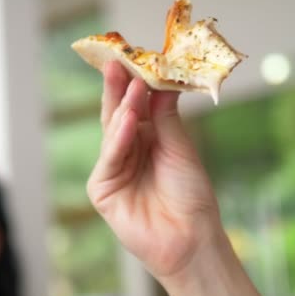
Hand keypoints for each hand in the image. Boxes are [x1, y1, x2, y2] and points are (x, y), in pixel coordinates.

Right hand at [87, 61, 269, 295]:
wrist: (192, 238)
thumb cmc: (191, 195)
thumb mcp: (180, 148)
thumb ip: (164, 117)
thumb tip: (160, 81)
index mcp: (146, 140)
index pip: (135, 106)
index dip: (134, 83)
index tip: (135, 58)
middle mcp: (127, 151)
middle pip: (117, 114)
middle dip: (118, 88)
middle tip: (118, 62)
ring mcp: (112, 169)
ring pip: (112, 132)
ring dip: (122, 108)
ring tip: (133, 86)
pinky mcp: (102, 188)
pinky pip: (110, 157)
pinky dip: (118, 137)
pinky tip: (127, 119)